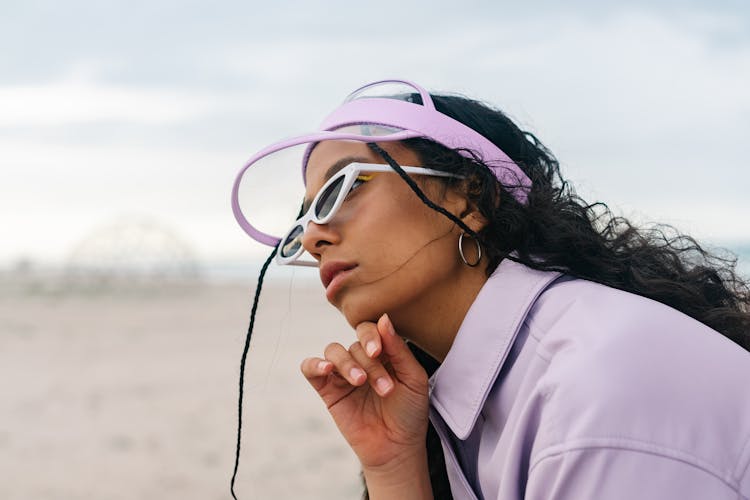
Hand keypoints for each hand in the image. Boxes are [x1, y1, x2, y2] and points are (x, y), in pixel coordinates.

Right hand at [300, 313, 429, 469]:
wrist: (396, 449)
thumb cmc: (409, 413)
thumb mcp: (413, 378)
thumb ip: (398, 349)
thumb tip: (383, 318)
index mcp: (383, 352)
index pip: (371, 329)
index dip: (372, 336)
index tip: (377, 351)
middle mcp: (362, 359)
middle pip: (355, 343)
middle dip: (369, 363)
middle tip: (384, 387)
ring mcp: (343, 374)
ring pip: (334, 351)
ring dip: (347, 364)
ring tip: (360, 383)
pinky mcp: (327, 390)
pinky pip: (310, 368)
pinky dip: (315, 364)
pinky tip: (327, 369)